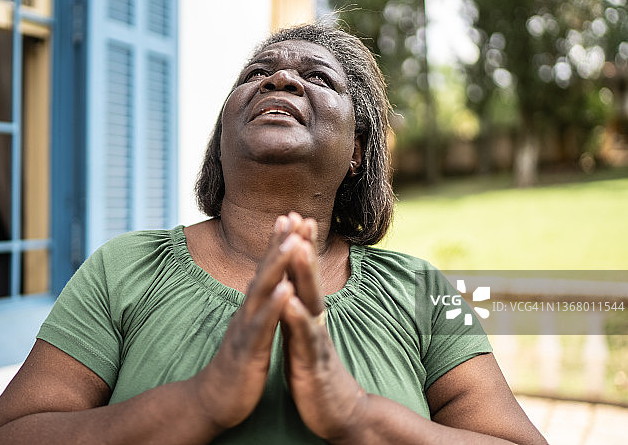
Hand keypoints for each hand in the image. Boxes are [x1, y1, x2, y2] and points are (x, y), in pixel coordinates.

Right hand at [190, 218, 297, 429]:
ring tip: (293, 242)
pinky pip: (262, 325)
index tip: (290, 217)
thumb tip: (262, 285)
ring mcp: (246, 328)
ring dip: (278, 265)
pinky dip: (275, 306)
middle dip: (279, 244)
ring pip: (263, 291)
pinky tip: (286, 290)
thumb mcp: (250, 330)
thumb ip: (257, 307)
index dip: (278, 244)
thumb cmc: (236, 365)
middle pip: (264, 271)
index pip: (266, 270)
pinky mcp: (249, 350)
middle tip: (292, 216)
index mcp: (252, 308)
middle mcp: (247, 311)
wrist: (213, 400)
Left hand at [278, 213, 367, 441]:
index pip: (303, 274)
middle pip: (309, 278)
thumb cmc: (316, 371)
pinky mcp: (313, 362)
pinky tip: (290, 302)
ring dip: (305, 274)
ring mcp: (317, 339)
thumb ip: (298, 309)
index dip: (299, 244)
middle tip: (300, 216)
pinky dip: (297, 318)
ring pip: (311, 301)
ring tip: (298, 247)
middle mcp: (316, 321)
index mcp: (308, 314)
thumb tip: (290, 284)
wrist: (337, 412)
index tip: (293, 215)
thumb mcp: (303, 335)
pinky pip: (305, 338)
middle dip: (304, 246)